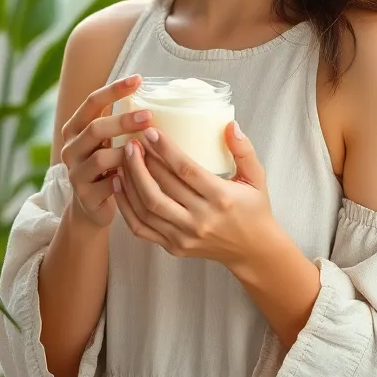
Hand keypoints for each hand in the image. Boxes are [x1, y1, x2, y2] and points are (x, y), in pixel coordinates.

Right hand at [59, 74, 153, 228]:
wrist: (91, 208)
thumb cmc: (107, 167)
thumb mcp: (108, 142)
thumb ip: (119, 124)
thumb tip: (156, 97)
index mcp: (75, 129)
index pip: (91, 102)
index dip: (114, 90)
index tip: (138, 79)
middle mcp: (70, 148)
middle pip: (95, 128)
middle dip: (123, 121)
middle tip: (149, 115)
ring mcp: (75, 173)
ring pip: (101, 157)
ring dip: (127, 152)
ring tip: (148, 148)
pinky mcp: (85, 196)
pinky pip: (109, 185)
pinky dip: (127, 178)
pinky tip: (142, 175)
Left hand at [114, 121, 274, 266]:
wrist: (253, 251)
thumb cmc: (254, 210)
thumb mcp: (257, 178)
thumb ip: (244, 151)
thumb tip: (230, 125)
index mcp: (222, 199)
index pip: (187, 171)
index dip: (166, 150)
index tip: (151, 132)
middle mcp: (201, 219)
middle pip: (162, 188)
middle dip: (142, 162)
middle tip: (132, 141)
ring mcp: (185, 236)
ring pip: (148, 207)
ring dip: (131, 181)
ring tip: (122, 158)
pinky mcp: (174, 247)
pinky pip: (142, 227)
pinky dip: (126, 206)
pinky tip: (119, 184)